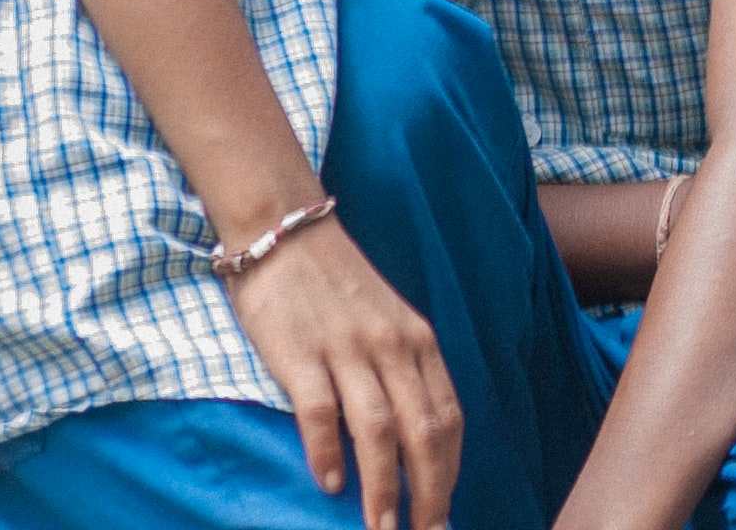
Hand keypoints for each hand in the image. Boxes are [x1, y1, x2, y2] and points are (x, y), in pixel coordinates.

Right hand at [225, 217, 462, 529]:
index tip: (444, 512)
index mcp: (418, 341)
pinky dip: (329, 453)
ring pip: (378, 430)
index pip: (449, 417)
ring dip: (383, 488)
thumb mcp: (389, 321)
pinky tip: (330, 485)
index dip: (449, 471)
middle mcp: (392, 347)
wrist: (286, 232)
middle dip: (428, 493)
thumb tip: (416, 435)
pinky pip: (322, 412)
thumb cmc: (337, 285)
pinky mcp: (301, 354)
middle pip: (423, 431)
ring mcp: (347, 351)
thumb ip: (404, 369)